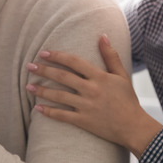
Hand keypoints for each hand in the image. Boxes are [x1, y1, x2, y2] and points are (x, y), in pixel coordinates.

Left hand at [25, 35, 161, 157]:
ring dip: (42, 91)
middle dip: (44, 71)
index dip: (57, 56)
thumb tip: (103, 35)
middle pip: (63, 77)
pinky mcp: (84, 121)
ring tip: (28, 86)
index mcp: (99, 77)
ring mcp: (86, 106)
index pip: (74, 62)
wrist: (134, 127)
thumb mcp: (122, 75)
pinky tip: (37, 108)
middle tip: (29, 66)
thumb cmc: (128, 100)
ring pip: (59, 96)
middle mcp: (91, 90)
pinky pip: (63, 116)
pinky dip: (49, 112)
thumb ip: (110, 55)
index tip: (43, 53)